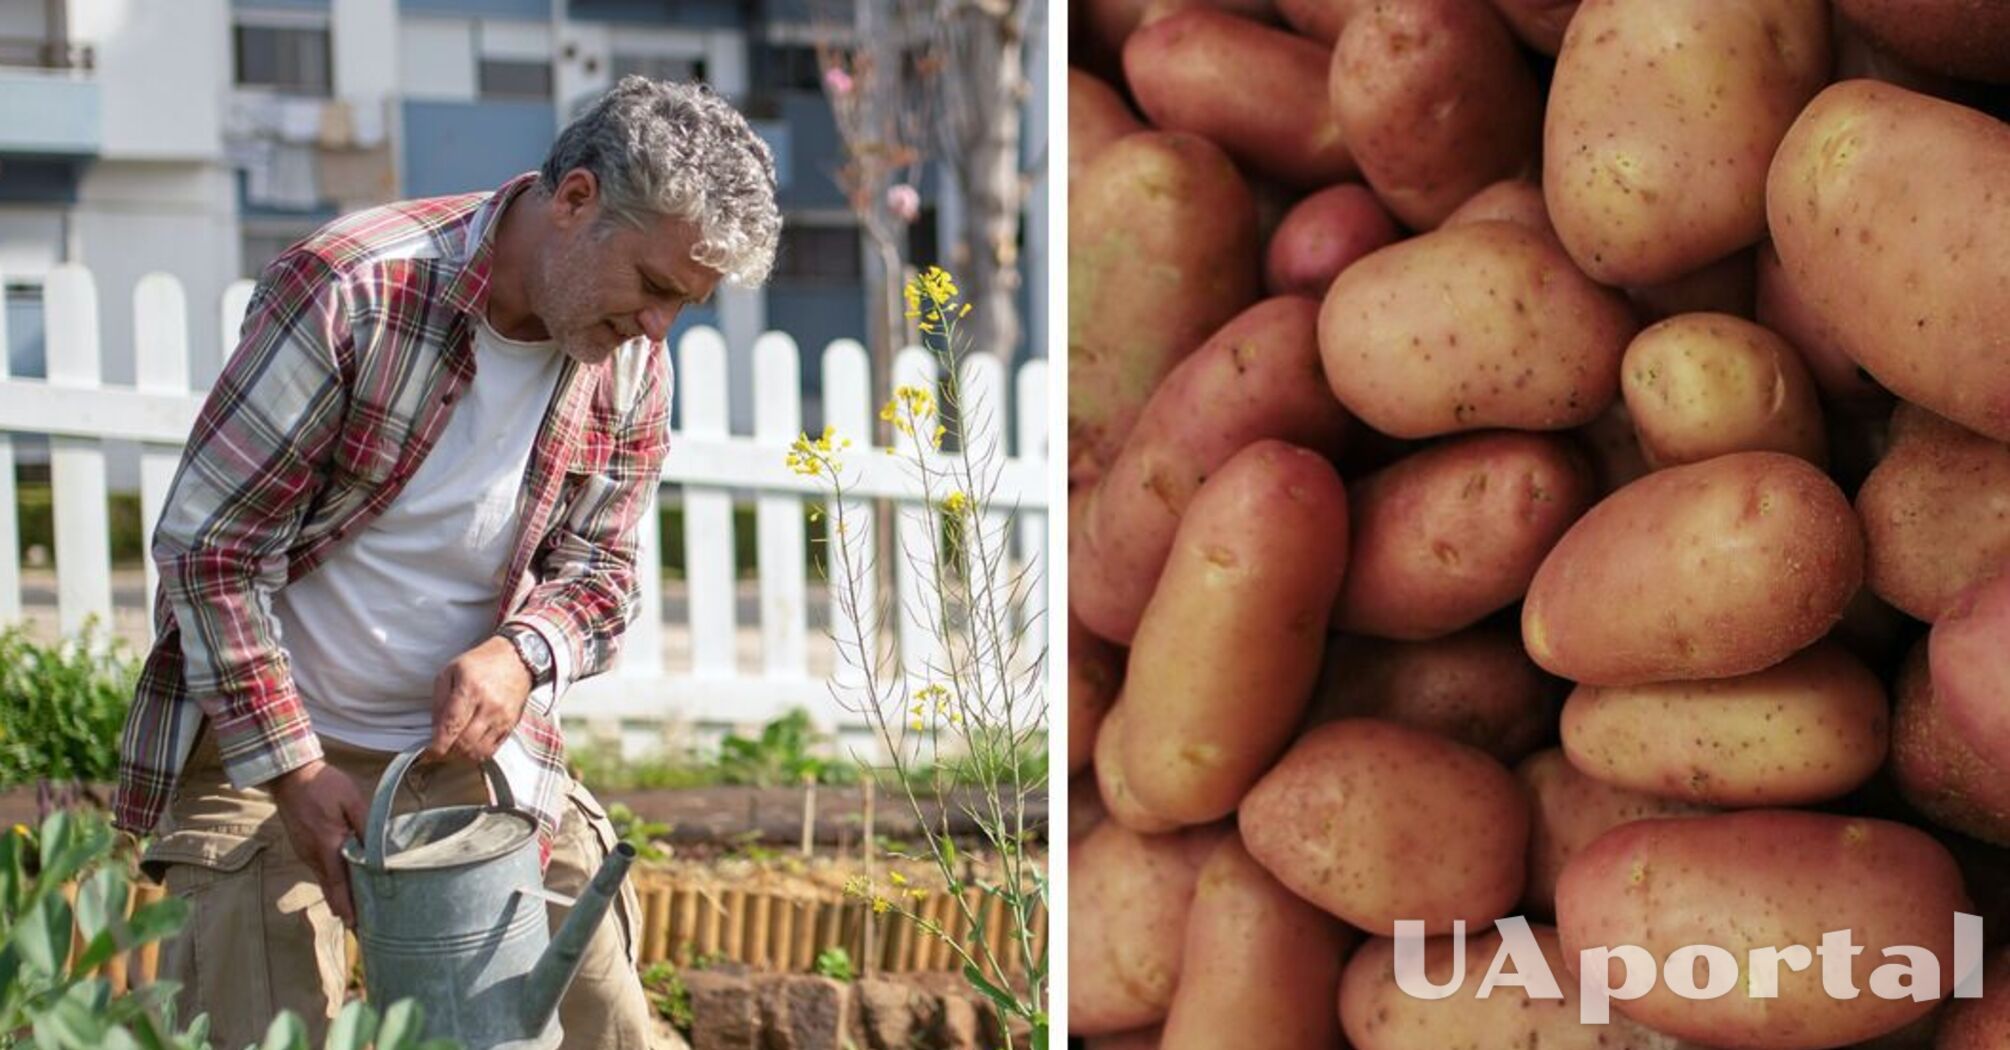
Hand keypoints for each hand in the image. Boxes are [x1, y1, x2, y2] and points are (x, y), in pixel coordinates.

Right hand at [270, 759, 367, 927]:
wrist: (290, 774)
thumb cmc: (324, 784)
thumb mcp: (353, 800)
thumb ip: (366, 826)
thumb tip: (379, 850)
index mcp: (326, 845)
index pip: (338, 885)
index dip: (348, 906)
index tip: (357, 926)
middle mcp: (312, 855)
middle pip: (331, 889)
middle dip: (346, 907)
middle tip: (364, 925)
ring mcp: (305, 852)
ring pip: (325, 880)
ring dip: (341, 894)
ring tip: (361, 907)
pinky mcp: (303, 847)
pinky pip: (321, 869)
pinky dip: (333, 880)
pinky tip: (347, 882)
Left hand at [428, 636, 530, 765]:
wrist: (517, 659)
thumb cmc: (481, 663)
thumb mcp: (451, 671)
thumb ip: (439, 699)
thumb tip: (435, 728)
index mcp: (470, 688)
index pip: (451, 726)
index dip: (438, 744)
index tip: (431, 751)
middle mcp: (488, 705)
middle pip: (465, 743)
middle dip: (449, 752)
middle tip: (441, 749)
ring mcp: (502, 717)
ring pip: (479, 750)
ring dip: (464, 755)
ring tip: (456, 748)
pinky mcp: (511, 725)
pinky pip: (493, 749)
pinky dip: (479, 753)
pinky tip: (471, 746)